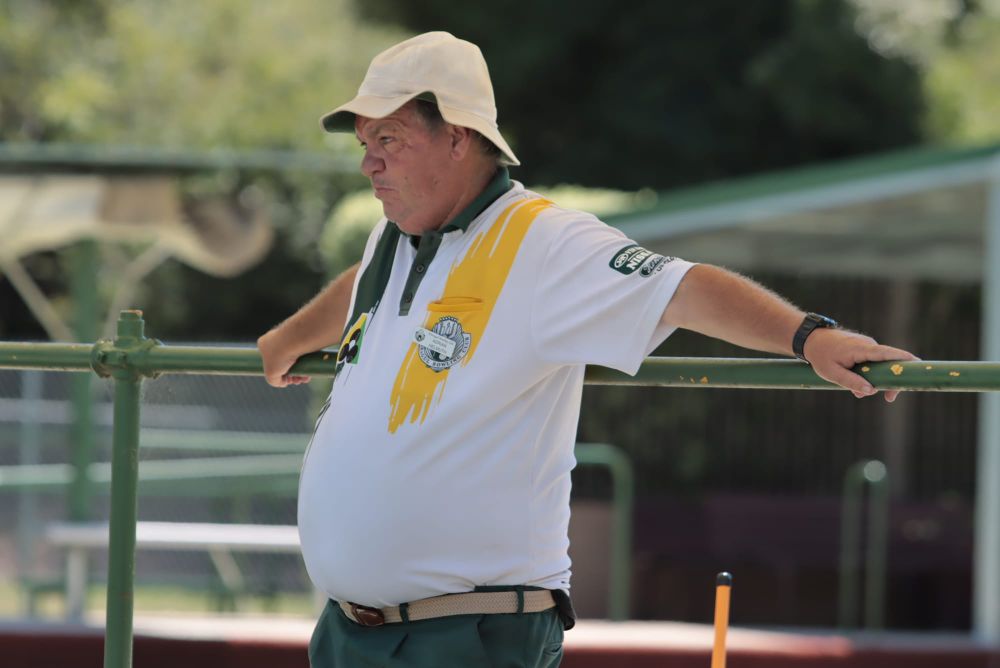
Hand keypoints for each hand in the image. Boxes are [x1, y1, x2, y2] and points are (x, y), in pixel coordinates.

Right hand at [257, 329, 311, 387]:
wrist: (296, 340)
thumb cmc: (280, 356)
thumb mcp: (271, 374)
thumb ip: (274, 381)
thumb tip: (283, 382)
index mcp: (264, 344)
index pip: (271, 362)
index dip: (279, 374)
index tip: (286, 380)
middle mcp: (277, 338)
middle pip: (284, 361)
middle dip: (291, 374)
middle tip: (297, 380)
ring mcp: (291, 337)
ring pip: (296, 359)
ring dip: (300, 371)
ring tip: (304, 378)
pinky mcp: (304, 338)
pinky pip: (305, 353)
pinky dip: (307, 363)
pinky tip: (309, 372)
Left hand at [802, 329, 918, 401]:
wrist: (811, 340)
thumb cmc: (820, 356)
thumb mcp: (831, 373)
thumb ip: (851, 381)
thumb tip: (871, 391)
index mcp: (860, 349)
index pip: (886, 353)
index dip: (902, 358)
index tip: (917, 363)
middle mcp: (867, 345)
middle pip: (888, 363)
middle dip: (890, 382)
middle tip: (890, 398)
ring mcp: (867, 346)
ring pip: (879, 366)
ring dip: (874, 381)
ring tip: (858, 393)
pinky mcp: (864, 350)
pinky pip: (872, 364)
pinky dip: (868, 375)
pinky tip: (857, 386)